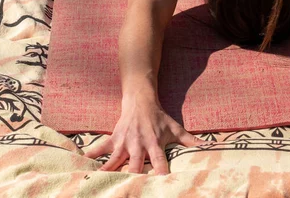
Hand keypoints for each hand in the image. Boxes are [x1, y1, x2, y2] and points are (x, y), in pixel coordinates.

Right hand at [83, 91, 204, 173]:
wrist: (140, 99)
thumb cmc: (159, 117)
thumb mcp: (175, 127)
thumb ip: (189, 140)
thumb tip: (208, 147)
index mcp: (154, 143)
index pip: (160, 161)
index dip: (161, 171)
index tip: (162, 183)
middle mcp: (138, 144)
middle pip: (134, 164)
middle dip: (132, 177)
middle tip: (129, 190)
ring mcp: (123, 142)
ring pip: (114, 160)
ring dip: (108, 172)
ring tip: (100, 184)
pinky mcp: (112, 139)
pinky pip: (99, 148)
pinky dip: (91, 155)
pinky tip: (81, 164)